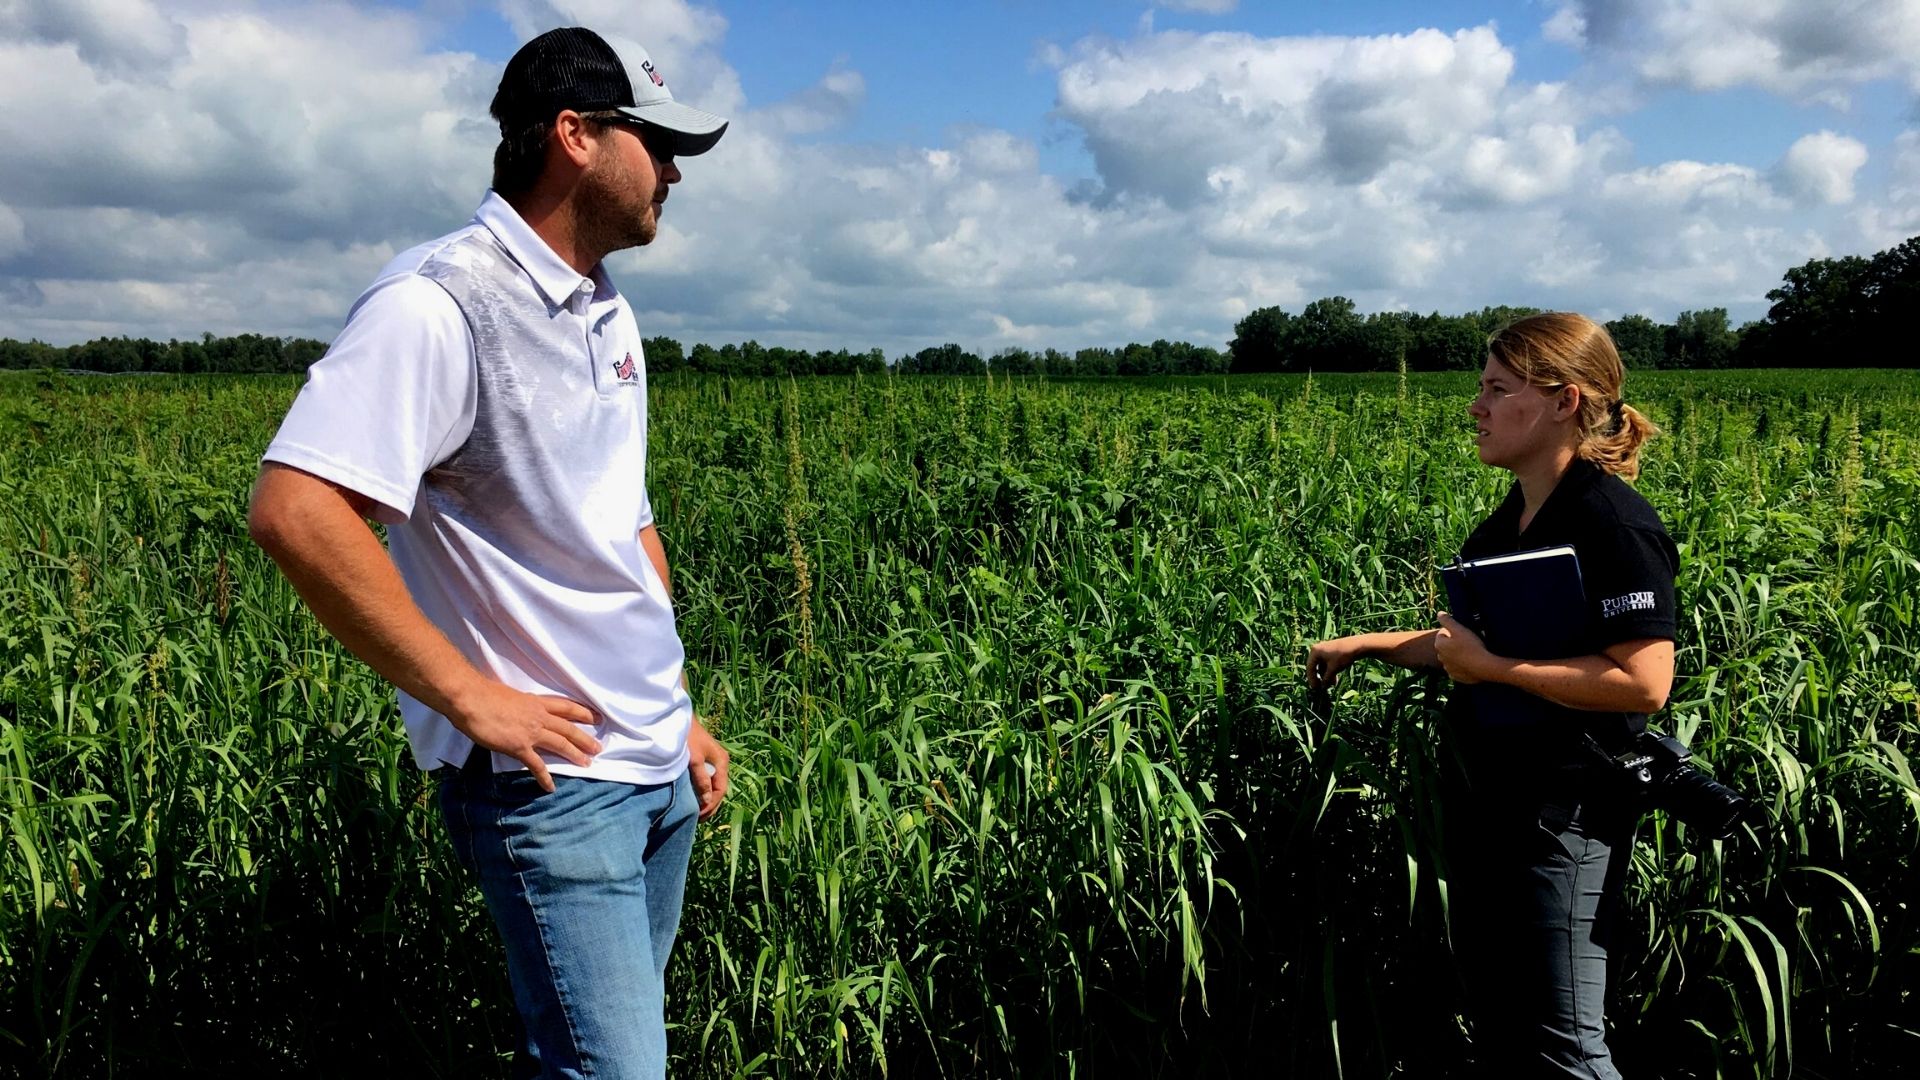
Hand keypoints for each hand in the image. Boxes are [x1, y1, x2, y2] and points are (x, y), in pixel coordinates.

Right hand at [449, 681, 600, 792]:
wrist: (471, 699)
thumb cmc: (483, 693)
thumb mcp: (509, 695)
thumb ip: (518, 705)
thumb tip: (517, 711)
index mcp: (535, 702)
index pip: (566, 707)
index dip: (583, 712)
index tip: (596, 717)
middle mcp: (538, 716)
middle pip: (568, 728)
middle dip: (585, 738)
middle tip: (598, 748)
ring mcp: (530, 732)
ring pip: (560, 744)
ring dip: (575, 755)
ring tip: (587, 763)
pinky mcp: (519, 747)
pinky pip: (536, 765)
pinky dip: (545, 778)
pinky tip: (550, 787)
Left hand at [687, 719, 729, 820]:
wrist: (677, 717)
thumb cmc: (686, 737)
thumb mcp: (694, 759)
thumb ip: (701, 779)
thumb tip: (707, 800)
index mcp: (721, 761)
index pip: (720, 790)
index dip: (711, 805)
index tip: (699, 816)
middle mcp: (720, 761)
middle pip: (718, 789)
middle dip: (710, 805)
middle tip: (698, 820)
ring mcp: (713, 760)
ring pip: (712, 785)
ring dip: (706, 799)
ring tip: (696, 812)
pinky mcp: (704, 759)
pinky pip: (706, 779)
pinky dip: (701, 790)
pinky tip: (694, 797)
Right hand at [1306, 636, 1367, 691]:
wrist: (1358, 645)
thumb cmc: (1343, 656)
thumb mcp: (1333, 669)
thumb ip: (1326, 679)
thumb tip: (1322, 688)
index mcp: (1315, 652)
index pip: (1310, 668)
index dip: (1312, 680)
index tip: (1315, 689)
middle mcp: (1318, 649)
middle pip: (1315, 667)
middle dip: (1320, 678)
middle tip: (1322, 688)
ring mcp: (1325, 650)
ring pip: (1322, 666)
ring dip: (1326, 676)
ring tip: (1332, 684)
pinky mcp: (1332, 651)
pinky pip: (1327, 663)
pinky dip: (1330, 671)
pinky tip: (1335, 679)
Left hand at [1434, 613, 1491, 684]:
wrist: (1484, 667)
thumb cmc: (1471, 645)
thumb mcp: (1459, 629)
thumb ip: (1447, 620)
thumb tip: (1439, 613)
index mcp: (1439, 644)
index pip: (1443, 633)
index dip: (1453, 631)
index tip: (1464, 632)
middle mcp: (1440, 657)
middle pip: (1446, 646)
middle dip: (1453, 643)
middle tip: (1468, 641)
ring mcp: (1448, 668)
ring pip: (1451, 658)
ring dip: (1457, 655)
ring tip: (1470, 652)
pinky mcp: (1455, 677)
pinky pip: (1457, 669)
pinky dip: (1461, 666)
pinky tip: (1470, 662)